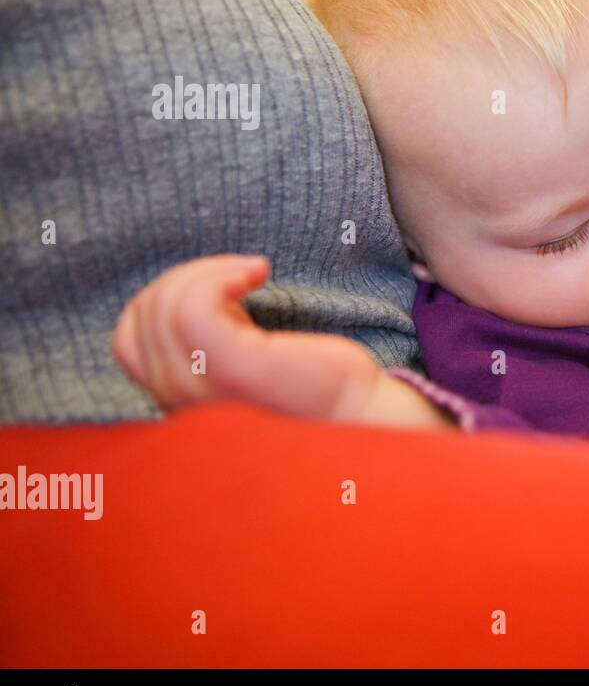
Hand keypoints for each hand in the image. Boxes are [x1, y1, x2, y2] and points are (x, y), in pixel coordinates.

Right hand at [112, 254, 448, 427]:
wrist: (366, 414)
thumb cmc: (316, 384)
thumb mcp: (247, 360)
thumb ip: (207, 345)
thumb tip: (184, 293)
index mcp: (179, 400)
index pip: (126, 342)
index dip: (160, 299)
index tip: (218, 291)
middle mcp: (182, 404)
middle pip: (144, 315)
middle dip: (186, 277)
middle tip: (241, 275)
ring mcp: (206, 391)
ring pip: (166, 308)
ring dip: (206, 271)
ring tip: (252, 273)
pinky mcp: (238, 371)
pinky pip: (193, 308)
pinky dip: (219, 274)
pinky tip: (259, 273)